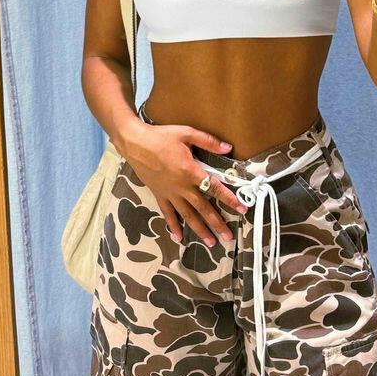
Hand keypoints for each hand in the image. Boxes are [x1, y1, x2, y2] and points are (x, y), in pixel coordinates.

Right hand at [123, 121, 249, 247]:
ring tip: (211, 242)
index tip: (242, 209)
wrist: (135, 143)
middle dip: (217, 223)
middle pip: (203, 208)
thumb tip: (228, 148)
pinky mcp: (159, 195)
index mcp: (190, 171)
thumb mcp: (186, 133)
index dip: (229, 198)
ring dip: (200, 230)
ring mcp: (170, 193)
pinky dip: (173, 226)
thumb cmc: (161, 137)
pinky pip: (167, 214)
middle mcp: (182, 186)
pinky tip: (178, 238)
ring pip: (187, 215)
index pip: (214, 188)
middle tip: (228, 237)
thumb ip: (208, 141)